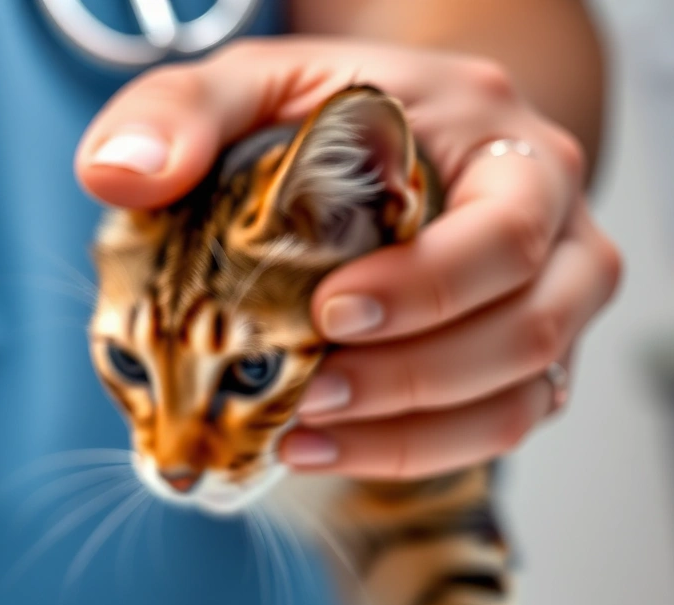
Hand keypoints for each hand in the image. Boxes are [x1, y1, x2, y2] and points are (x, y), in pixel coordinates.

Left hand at [75, 37, 621, 478]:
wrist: (398, 133)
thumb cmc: (328, 112)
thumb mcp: (250, 83)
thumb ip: (180, 113)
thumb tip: (118, 177)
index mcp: (500, 141)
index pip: (506, 228)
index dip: (427, 285)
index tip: (330, 313)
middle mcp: (554, 218)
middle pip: (530, 323)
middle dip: (414, 375)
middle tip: (311, 391)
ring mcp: (553, 294)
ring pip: (525, 391)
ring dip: (415, 432)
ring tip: (303, 435)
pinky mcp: (529, 357)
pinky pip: (500, 425)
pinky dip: (415, 452)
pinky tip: (322, 450)